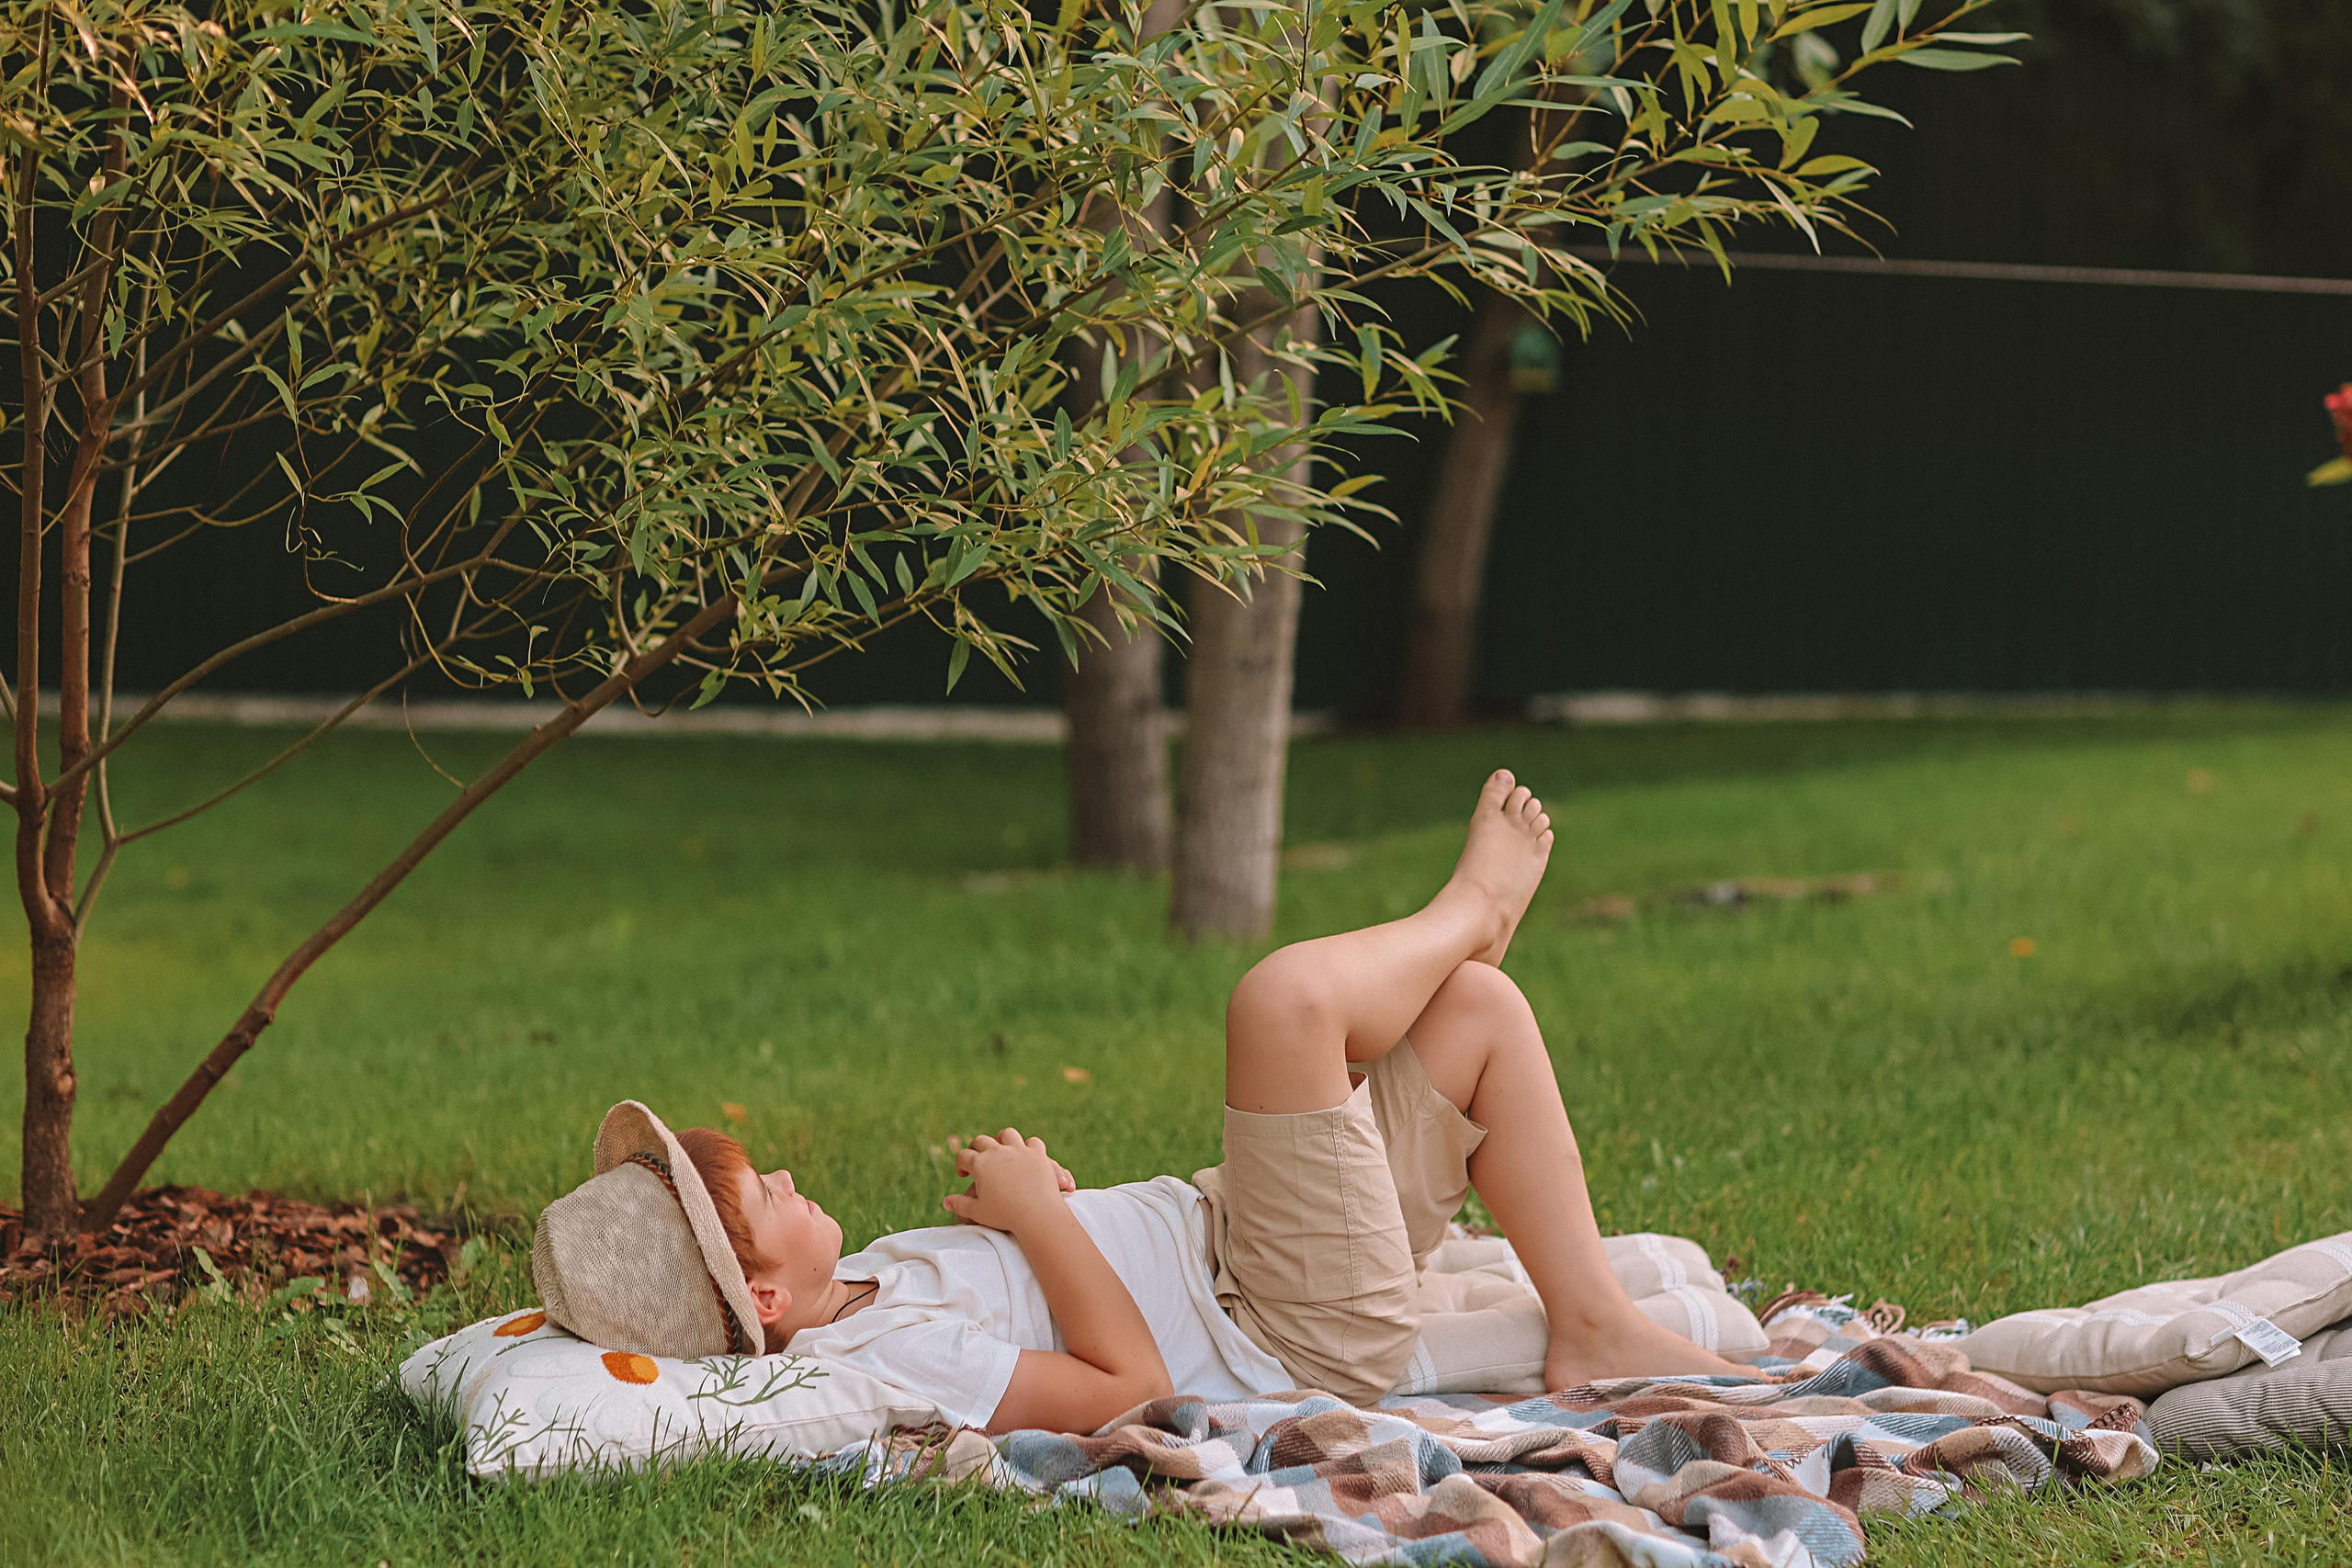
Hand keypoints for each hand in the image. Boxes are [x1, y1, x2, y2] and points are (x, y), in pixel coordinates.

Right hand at [944, 1133, 1074, 1204]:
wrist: (1037, 1215)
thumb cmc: (1005, 1216)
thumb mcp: (978, 1213)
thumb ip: (960, 1205)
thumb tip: (945, 1202)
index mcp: (980, 1164)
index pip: (963, 1157)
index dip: (960, 1164)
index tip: (963, 1173)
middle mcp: (998, 1152)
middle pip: (982, 1141)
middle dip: (976, 1148)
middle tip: (976, 1158)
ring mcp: (1019, 1150)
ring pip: (1007, 1135)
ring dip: (1001, 1140)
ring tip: (1001, 1149)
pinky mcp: (1038, 1154)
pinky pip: (1032, 1142)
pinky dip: (1028, 1146)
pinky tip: (1026, 1154)